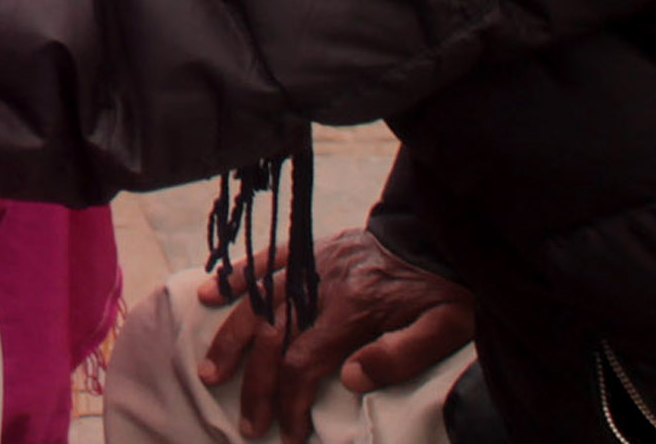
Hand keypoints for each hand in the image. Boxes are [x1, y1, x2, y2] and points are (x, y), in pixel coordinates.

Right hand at [197, 228, 476, 442]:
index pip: (304, 361)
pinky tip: (209, 296)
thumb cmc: (446, 287)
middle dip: (255, 384)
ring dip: (230, 339)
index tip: (289, 433)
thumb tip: (349, 379)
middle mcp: (322, 284)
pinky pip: (264, 259)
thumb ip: (399, 355)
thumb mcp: (445, 328)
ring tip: (210, 372)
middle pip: (272, 337)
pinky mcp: (311, 246)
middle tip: (247, 423)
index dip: (290, 401)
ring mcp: (312, 262)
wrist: (442, 232)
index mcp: (354, 308)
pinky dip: (234, 277)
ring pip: (257, 301)